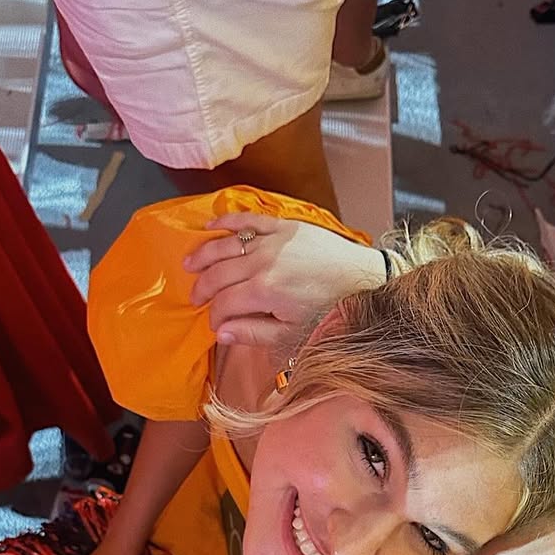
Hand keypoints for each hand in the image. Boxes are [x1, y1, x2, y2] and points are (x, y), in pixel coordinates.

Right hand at [185, 214, 385, 348]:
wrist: (364, 282)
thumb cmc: (330, 312)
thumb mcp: (293, 334)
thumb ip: (254, 333)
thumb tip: (222, 334)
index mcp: (264, 291)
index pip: (223, 303)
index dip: (213, 316)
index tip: (214, 325)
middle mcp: (264, 262)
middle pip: (218, 273)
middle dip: (202, 288)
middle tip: (195, 299)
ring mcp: (274, 240)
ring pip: (226, 244)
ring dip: (204, 255)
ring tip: (189, 265)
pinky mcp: (286, 226)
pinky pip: (249, 220)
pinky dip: (227, 222)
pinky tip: (210, 226)